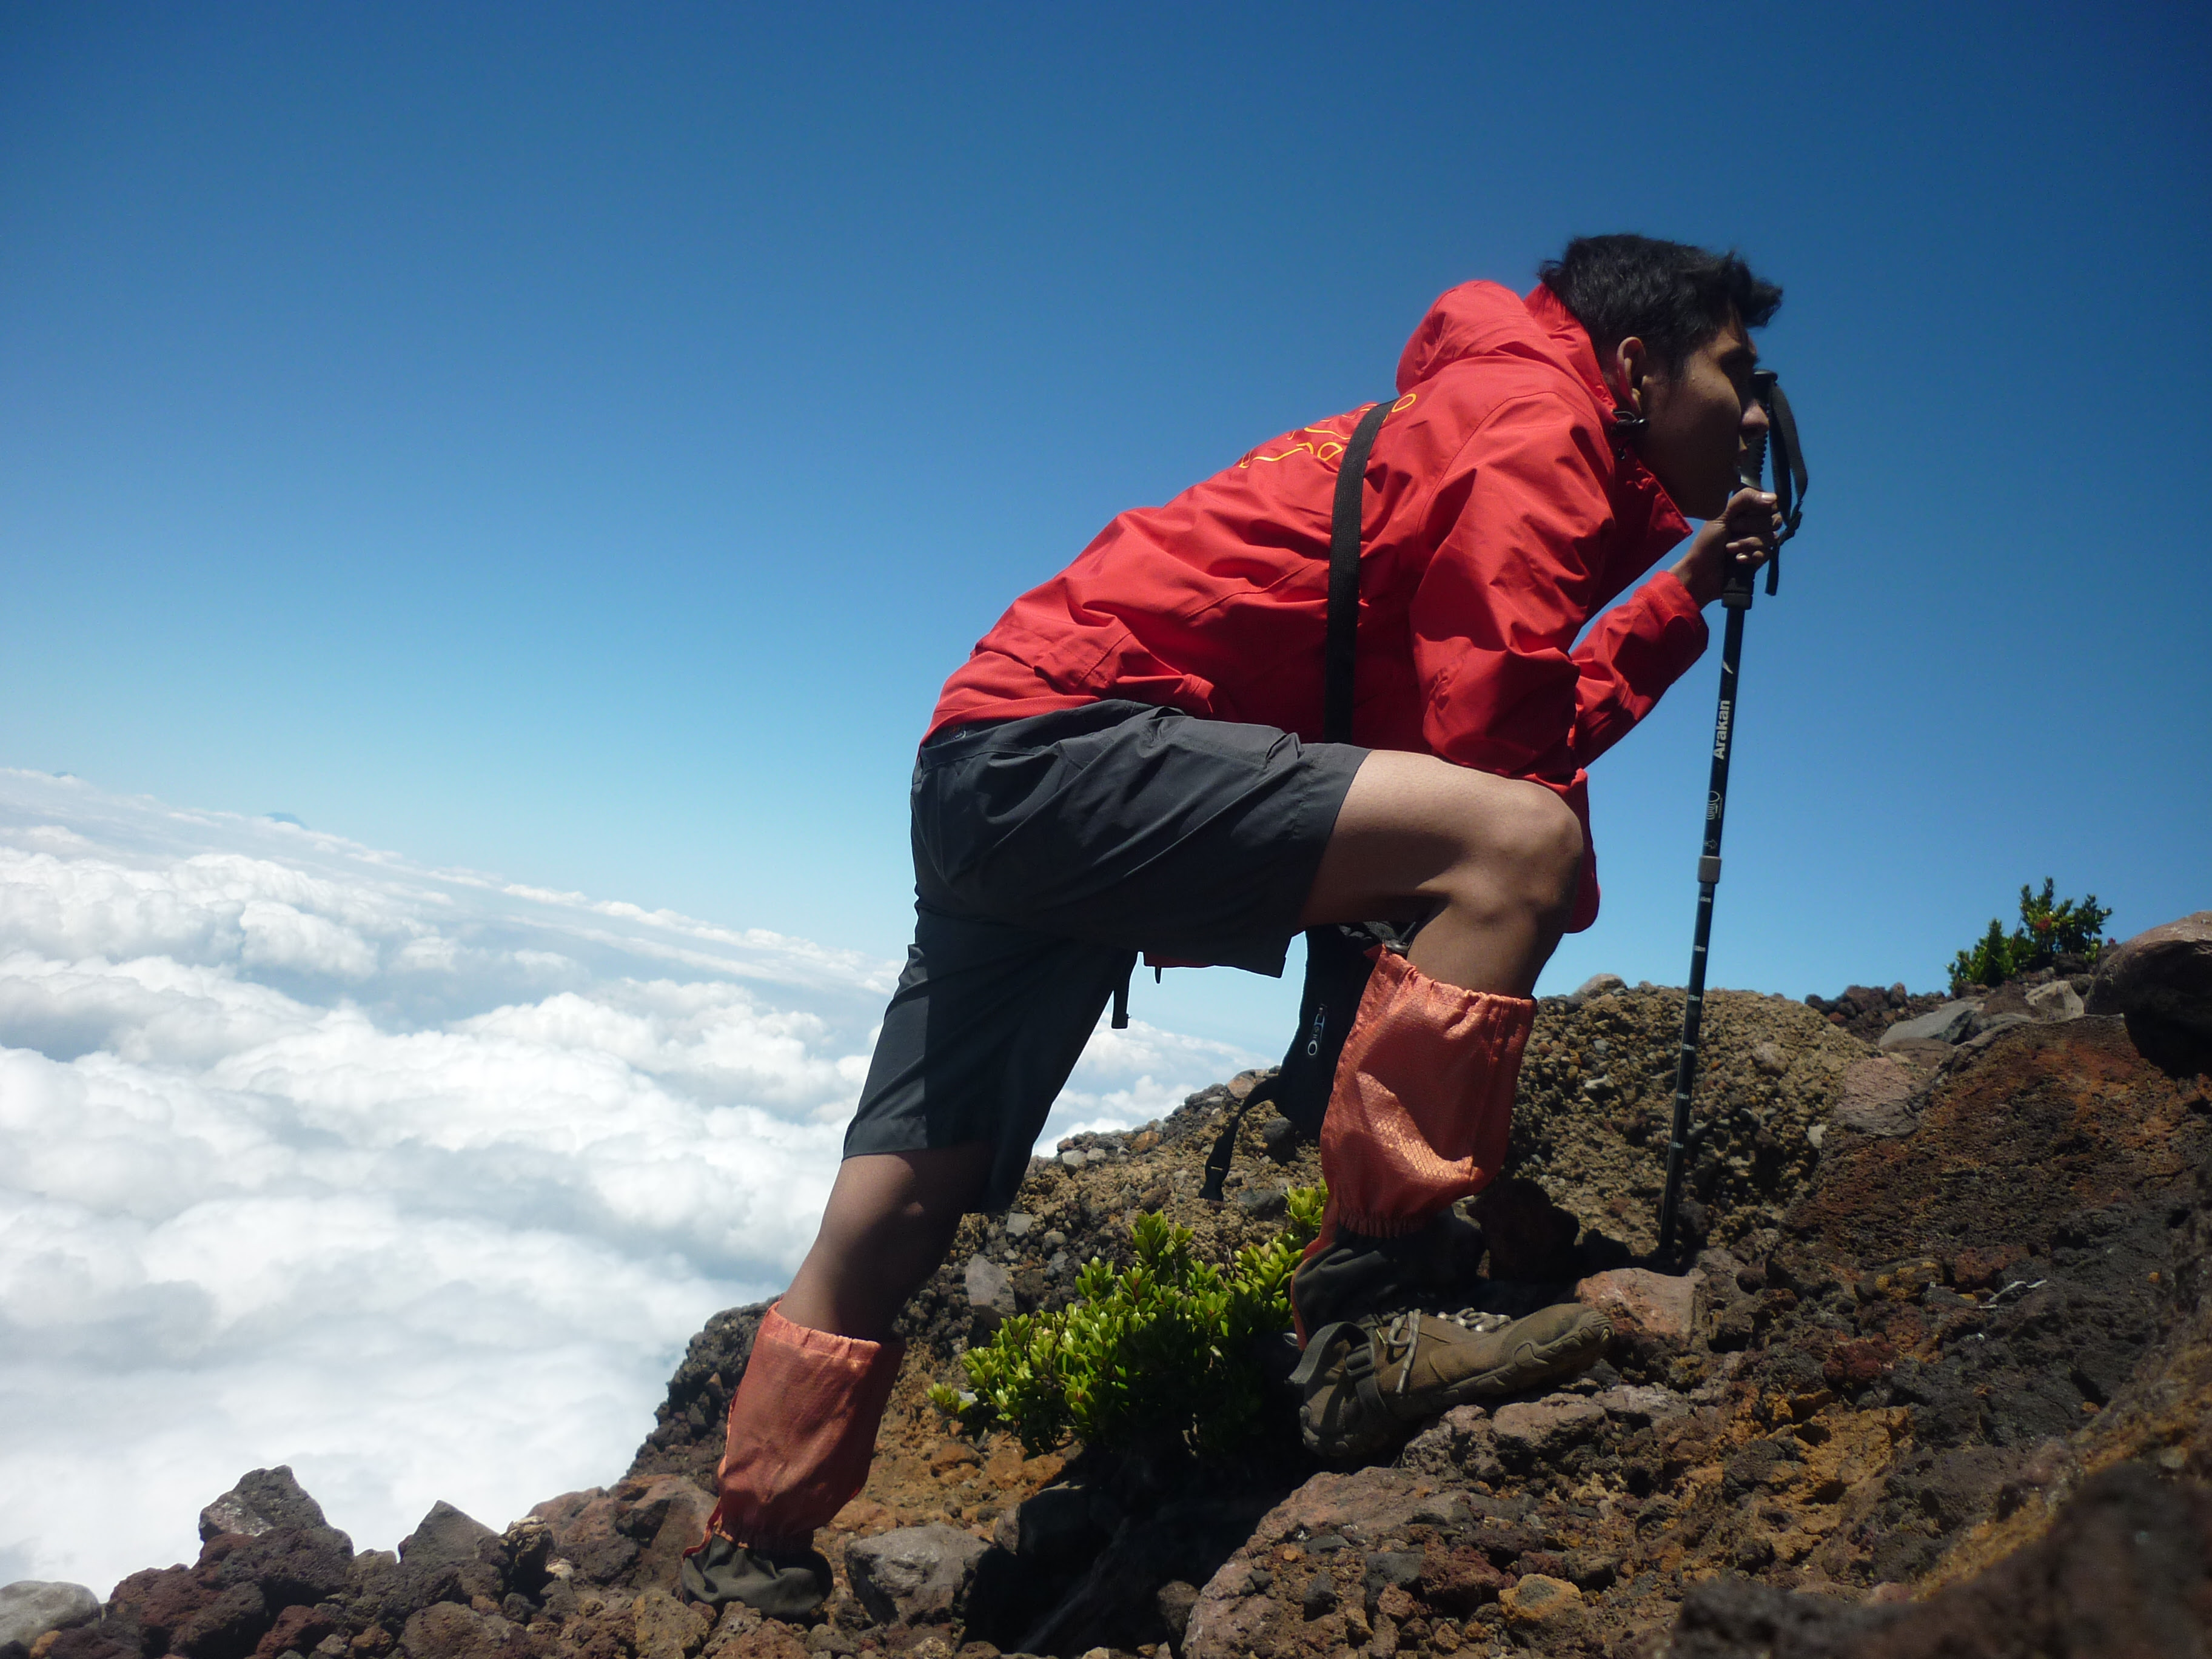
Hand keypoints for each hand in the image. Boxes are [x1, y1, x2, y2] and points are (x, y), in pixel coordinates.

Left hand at [1670, 488, 1781, 606]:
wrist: (1700, 571)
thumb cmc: (1707, 541)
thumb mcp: (1721, 514)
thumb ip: (1745, 499)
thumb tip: (1773, 498)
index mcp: (1748, 510)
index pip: (1772, 503)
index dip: (1760, 509)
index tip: (1740, 514)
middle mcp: (1756, 524)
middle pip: (1775, 520)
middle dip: (1750, 526)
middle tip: (1732, 530)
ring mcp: (1759, 542)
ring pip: (1771, 538)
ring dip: (1747, 543)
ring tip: (1728, 548)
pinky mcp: (1759, 559)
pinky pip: (1767, 554)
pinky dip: (1750, 556)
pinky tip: (1737, 559)